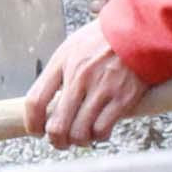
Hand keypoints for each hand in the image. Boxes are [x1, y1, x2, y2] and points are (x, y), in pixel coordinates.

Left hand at [26, 20, 152, 149]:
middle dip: (56, 140)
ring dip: (77, 141)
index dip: (31, 123)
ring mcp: (101, 90)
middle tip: (60, 141)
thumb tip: (47, 102)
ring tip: (81, 137)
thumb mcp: (72, 47)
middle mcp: (79, 77)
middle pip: (56, 125)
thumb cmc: (105, 39)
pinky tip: (100, 129)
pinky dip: (98, 136)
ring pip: (79, 133)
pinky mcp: (122, 99)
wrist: (140, 30)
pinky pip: (102, 130)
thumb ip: (58, 73)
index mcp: (63, 62)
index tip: (36, 130)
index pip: (36, 101)